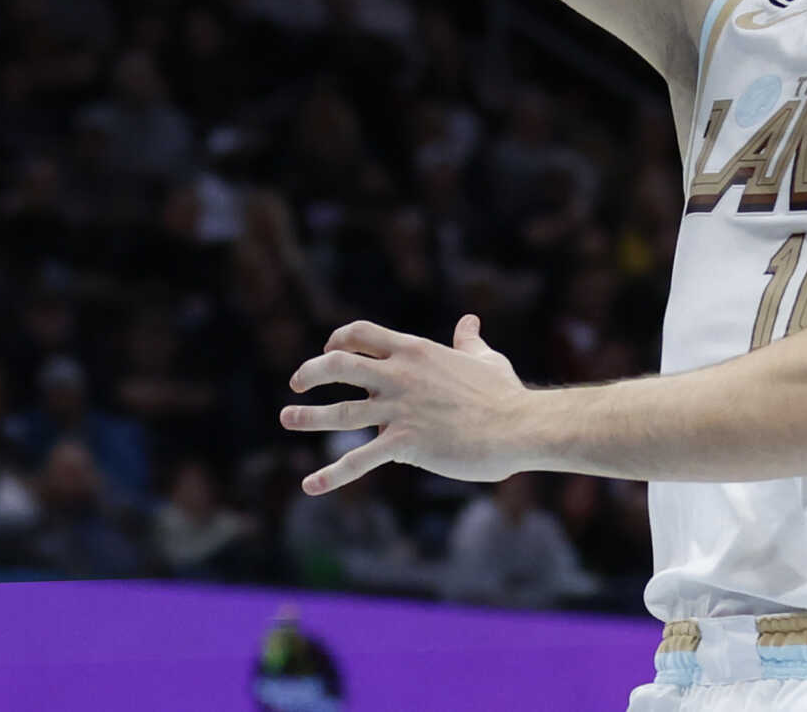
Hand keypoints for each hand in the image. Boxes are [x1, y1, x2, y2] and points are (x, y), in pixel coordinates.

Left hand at [284, 315, 529, 493]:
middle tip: (297, 384)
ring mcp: (400, 410)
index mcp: (415, 351)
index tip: (327, 350)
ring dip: (309, 417)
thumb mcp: (484, 359)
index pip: (363, 334)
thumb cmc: (504, 394)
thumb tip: (469, 322)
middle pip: (339, 365)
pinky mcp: (405, 443)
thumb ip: (469, 341)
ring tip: (288, 418)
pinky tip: (310, 485)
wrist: (518, 426)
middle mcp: (400, 376)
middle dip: (312, 372)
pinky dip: (331, 475)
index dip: (339, 339)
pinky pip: (359, 461)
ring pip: (341, 413)